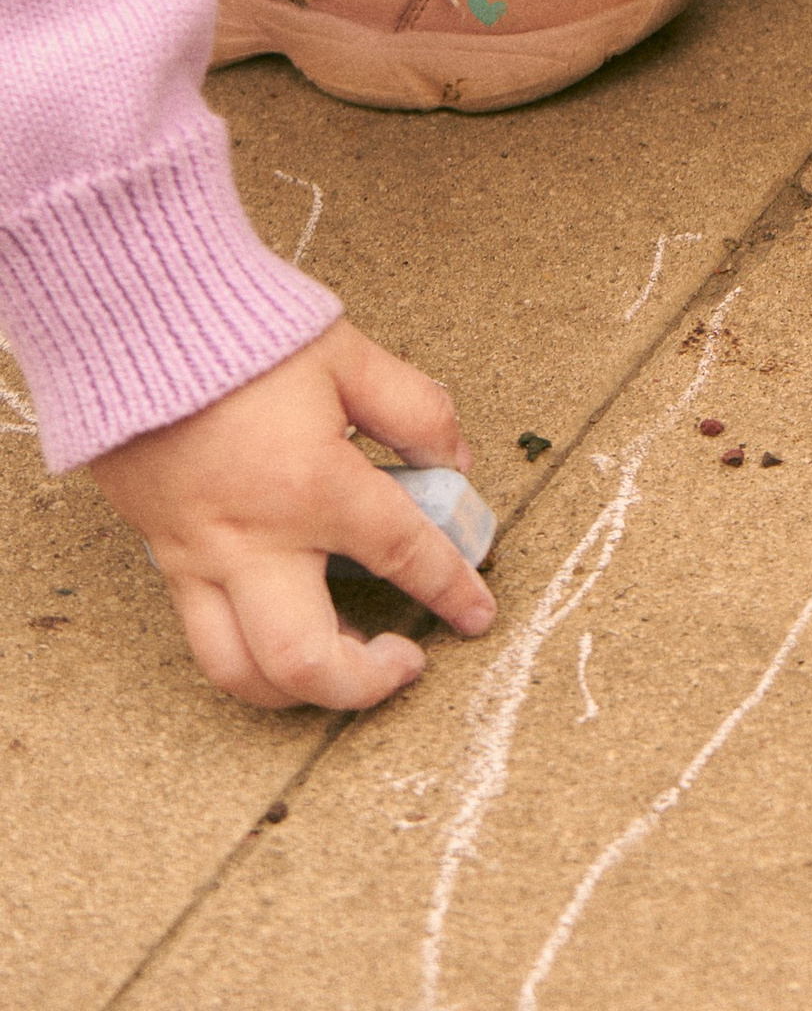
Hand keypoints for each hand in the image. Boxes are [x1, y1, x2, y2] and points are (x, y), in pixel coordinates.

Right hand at [90, 322, 495, 710]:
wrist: (135, 321)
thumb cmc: (244, 332)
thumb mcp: (350, 355)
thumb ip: (415, 410)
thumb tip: (454, 460)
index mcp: (313, 485)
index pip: (402, 557)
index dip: (451, 590)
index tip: (477, 615)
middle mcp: (252, 540)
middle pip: (305, 662)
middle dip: (365, 686)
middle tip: (404, 663)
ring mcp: (198, 556)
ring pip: (238, 670)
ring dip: (298, 689)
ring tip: (346, 659)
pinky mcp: (161, 554)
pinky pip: (200, 631)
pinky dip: (247, 651)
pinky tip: (285, 624)